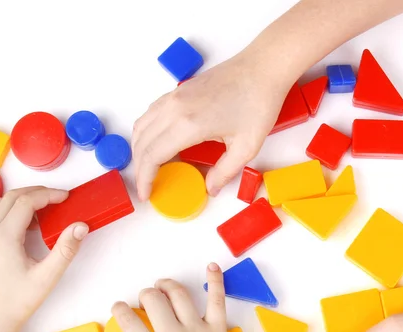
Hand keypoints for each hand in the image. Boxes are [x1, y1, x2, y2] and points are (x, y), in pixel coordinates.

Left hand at [0, 187, 87, 331]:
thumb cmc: (17, 302)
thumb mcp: (47, 277)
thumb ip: (65, 250)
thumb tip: (80, 226)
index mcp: (4, 237)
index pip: (26, 202)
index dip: (48, 195)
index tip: (65, 197)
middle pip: (11, 197)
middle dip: (36, 193)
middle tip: (57, 198)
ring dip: (20, 199)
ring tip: (41, 210)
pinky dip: (8, 210)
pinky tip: (23, 224)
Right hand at [110, 263, 259, 331]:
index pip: (129, 323)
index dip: (119, 310)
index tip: (119, 308)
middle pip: (153, 300)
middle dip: (144, 294)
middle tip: (145, 300)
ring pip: (179, 295)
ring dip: (167, 284)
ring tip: (163, 285)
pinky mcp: (219, 331)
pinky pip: (217, 300)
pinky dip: (215, 281)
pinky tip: (211, 267)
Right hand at [132, 49, 290, 200]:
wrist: (263, 67)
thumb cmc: (258, 102)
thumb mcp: (246, 147)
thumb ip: (224, 172)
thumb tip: (210, 189)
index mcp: (188, 124)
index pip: (152, 156)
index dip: (145, 179)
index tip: (145, 194)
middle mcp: (174, 108)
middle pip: (141, 143)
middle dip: (139, 169)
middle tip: (146, 187)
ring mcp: (174, 96)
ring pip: (141, 127)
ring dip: (139, 150)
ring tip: (148, 169)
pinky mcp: (178, 91)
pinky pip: (150, 114)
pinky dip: (146, 132)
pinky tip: (155, 143)